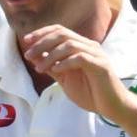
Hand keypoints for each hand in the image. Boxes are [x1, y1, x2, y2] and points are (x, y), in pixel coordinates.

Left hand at [20, 25, 134, 120]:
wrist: (111, 106)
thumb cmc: (90, 93)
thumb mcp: (65, 79)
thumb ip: (52, 67)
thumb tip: (34, 57)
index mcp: (81, 46)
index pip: (60, 30)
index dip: (42, 33)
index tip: (26, 41)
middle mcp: (89, 46)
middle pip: (62, 34)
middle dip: (42, 43)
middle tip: (28, 55)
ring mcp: (96, 54)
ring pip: (69, 45)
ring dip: (50, 55)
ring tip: (39, 69)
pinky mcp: (100, 65)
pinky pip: (80, 58)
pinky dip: (65, 63)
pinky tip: (56, 71)